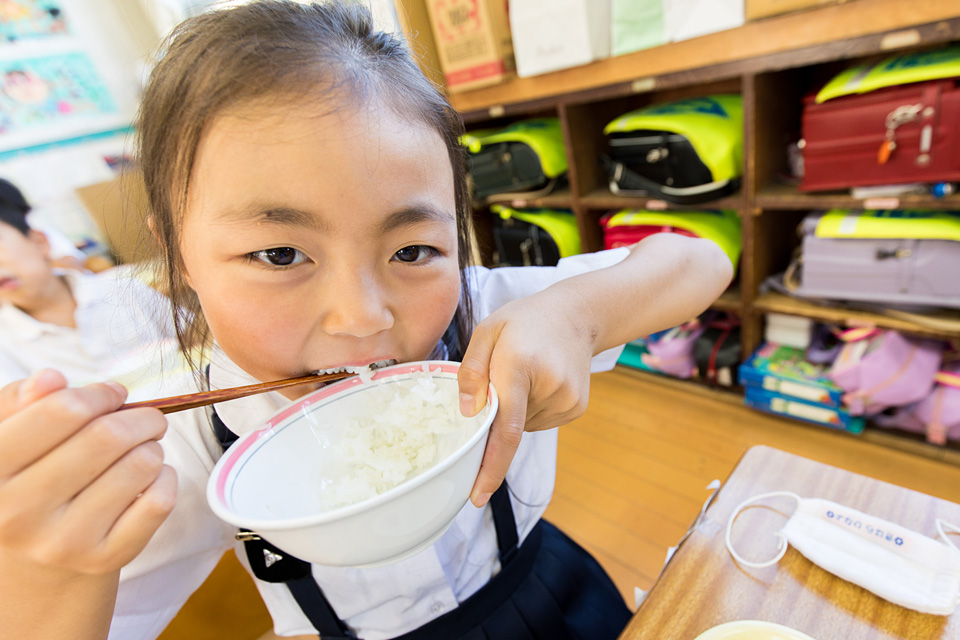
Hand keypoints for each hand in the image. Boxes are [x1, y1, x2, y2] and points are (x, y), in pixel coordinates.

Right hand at [0, 369, 176, 574]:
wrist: (39, 558)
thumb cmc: (29, 480)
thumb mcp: (10, 438)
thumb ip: (22, 402)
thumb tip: (50, 379)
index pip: (61, 410)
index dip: (98, 394)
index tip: (113, 395)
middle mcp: (19, 512)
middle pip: (107, 436)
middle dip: (139, 416)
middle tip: (146, 417)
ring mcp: (62, 541)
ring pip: (140, 465)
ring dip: (152, 447)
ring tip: (143, 449)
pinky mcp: (103, 559)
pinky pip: (159, 500)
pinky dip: (165, 478)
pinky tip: (150, 478)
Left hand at [458, 286, 595, 507]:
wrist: (577, 315)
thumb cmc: (525, 322)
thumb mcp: (488, 330)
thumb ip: (471, 371)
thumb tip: (467, 414)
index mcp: (519, 367)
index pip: (505, 430)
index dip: (490, 467)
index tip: (476, 496)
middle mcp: (549, 388)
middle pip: (508, 426)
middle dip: (494, 416)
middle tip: (499, 379)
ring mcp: (567, 401)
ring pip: (523, 427)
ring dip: (513, 411)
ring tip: (524, 373)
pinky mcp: (576, 408)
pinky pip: (538, 422)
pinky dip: (529, 410)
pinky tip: (537, 381)